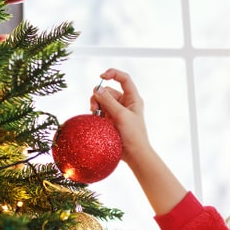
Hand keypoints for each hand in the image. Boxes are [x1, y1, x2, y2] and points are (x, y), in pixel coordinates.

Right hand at [89, 68, 186, 214]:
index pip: (124, 78)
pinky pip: (99, 111)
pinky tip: (95, 119)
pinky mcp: (110, 120)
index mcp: (133, 98)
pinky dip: (96, 113)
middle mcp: (125, 103)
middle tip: (94, 107)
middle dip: (99, 96)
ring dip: (96, 105)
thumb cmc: (133, 135)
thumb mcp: (121, 116)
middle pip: (107, 90)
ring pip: (101, 101)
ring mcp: (117, 111)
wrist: (134, 155)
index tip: (101, 77)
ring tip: (94, 114)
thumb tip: (97, 89)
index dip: (113, 74)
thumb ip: (108, 101)